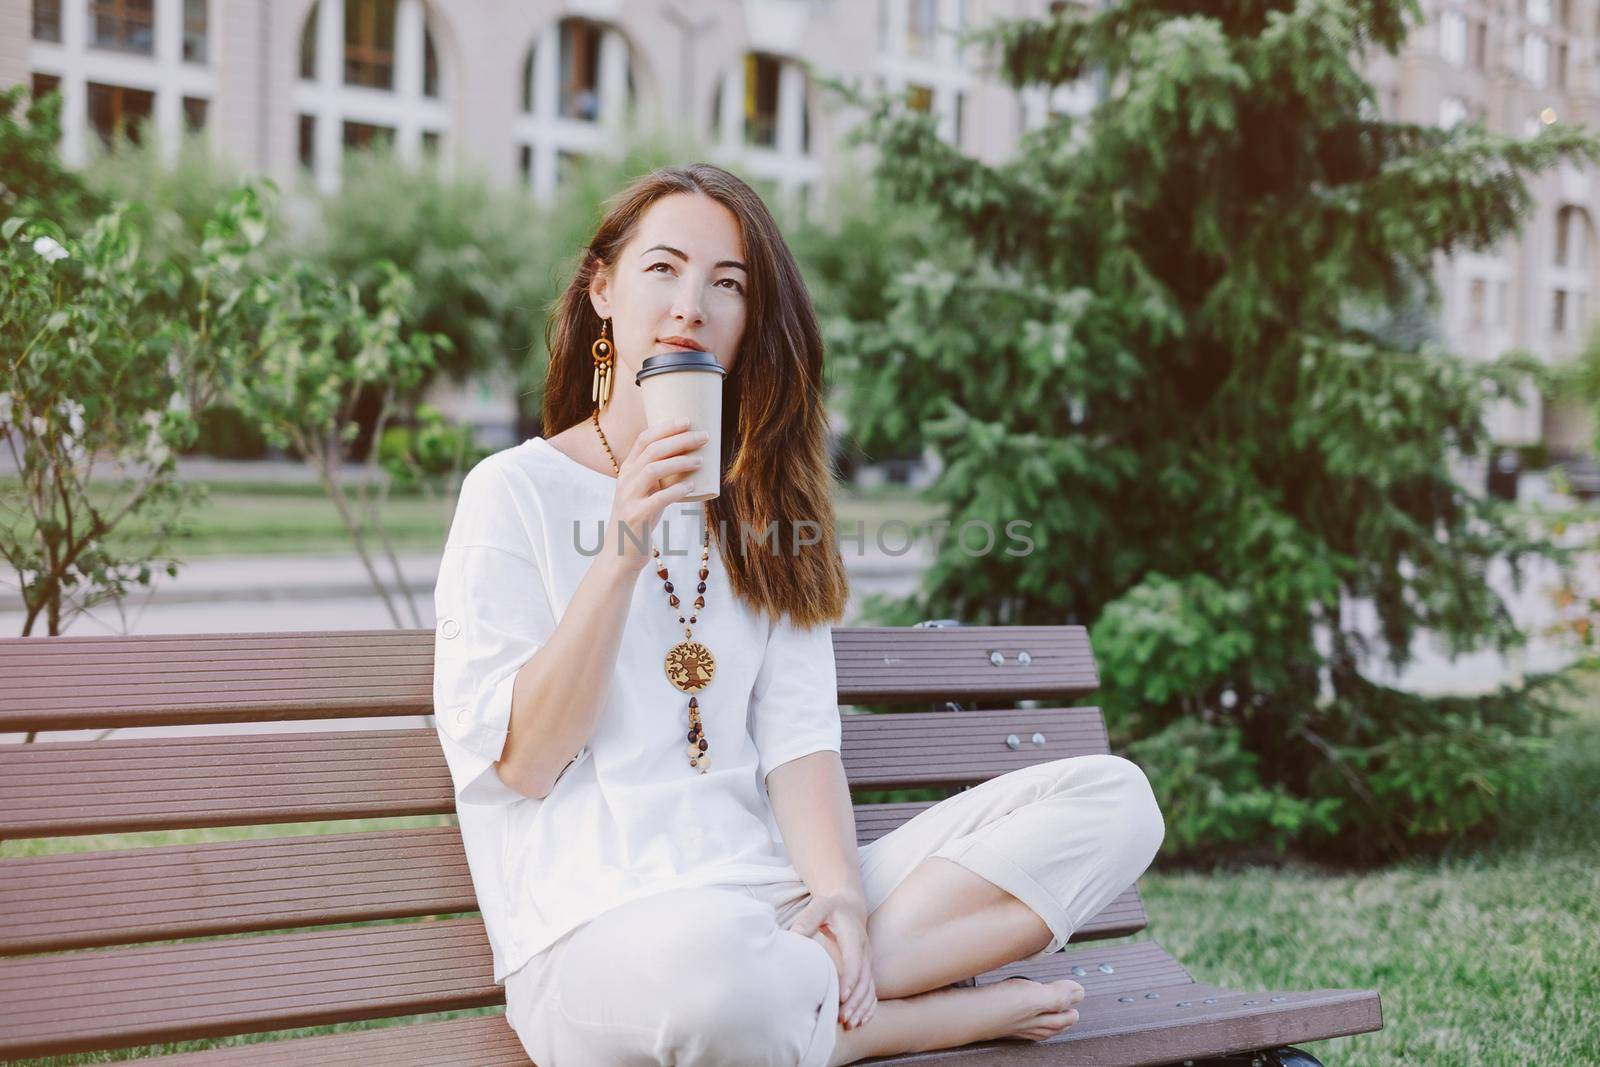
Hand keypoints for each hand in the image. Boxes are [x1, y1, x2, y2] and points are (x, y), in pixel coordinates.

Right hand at [603, 417, 708, 573]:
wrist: (620, 554)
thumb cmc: (639, 520)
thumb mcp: (645, 493)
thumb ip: (660, 477)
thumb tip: (690, 458)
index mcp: (627, 471)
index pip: (644, 439)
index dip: (666, 427)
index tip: (688, 420)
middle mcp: (625, 480)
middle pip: (652, 450)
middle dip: (679, 440)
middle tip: (703, 437)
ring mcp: (629, 498)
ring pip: (653, 469)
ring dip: (679, 461)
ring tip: (700, 460)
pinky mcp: (636, 516)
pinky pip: (658, 499)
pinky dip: (677, 490)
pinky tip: (691, 486)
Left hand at [787, 890, 877, 1030]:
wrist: (850, 906)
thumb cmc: (832, 908)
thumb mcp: (820, 906)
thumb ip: (808, 919)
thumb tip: (792, 935)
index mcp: (854, 938)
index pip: (855, 962)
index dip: (850, 979)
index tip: (841, 996)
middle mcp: (864, 952)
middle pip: (865, 981)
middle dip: (855, 1001)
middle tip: (842, 1018)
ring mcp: (867, 962)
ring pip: (870, 989)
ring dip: (862, 1007)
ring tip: (849, 1024)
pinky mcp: (866, 970)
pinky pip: (872, 991)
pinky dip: (868, 1007)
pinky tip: (860, 1021)